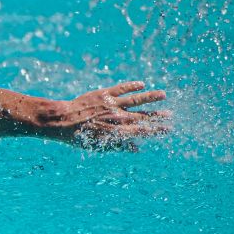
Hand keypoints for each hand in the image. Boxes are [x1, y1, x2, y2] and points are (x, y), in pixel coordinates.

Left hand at [45, 81, 170, 147]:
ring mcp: (111, 104)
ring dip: (151, 97)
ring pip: (136, 99)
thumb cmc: (79, 136)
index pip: (142, 131)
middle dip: (157, 116)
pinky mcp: (104, 94)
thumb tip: (136, 149)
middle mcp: (117, 117)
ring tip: (163, 95)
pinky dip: (132, 86)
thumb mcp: (98, 145)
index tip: (168, 129)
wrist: (62, 120)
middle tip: (171, 115)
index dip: (156, 130)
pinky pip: (121, 88)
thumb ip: (118, 146)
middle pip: (142, 116)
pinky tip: (141, 84)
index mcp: (118, 131)